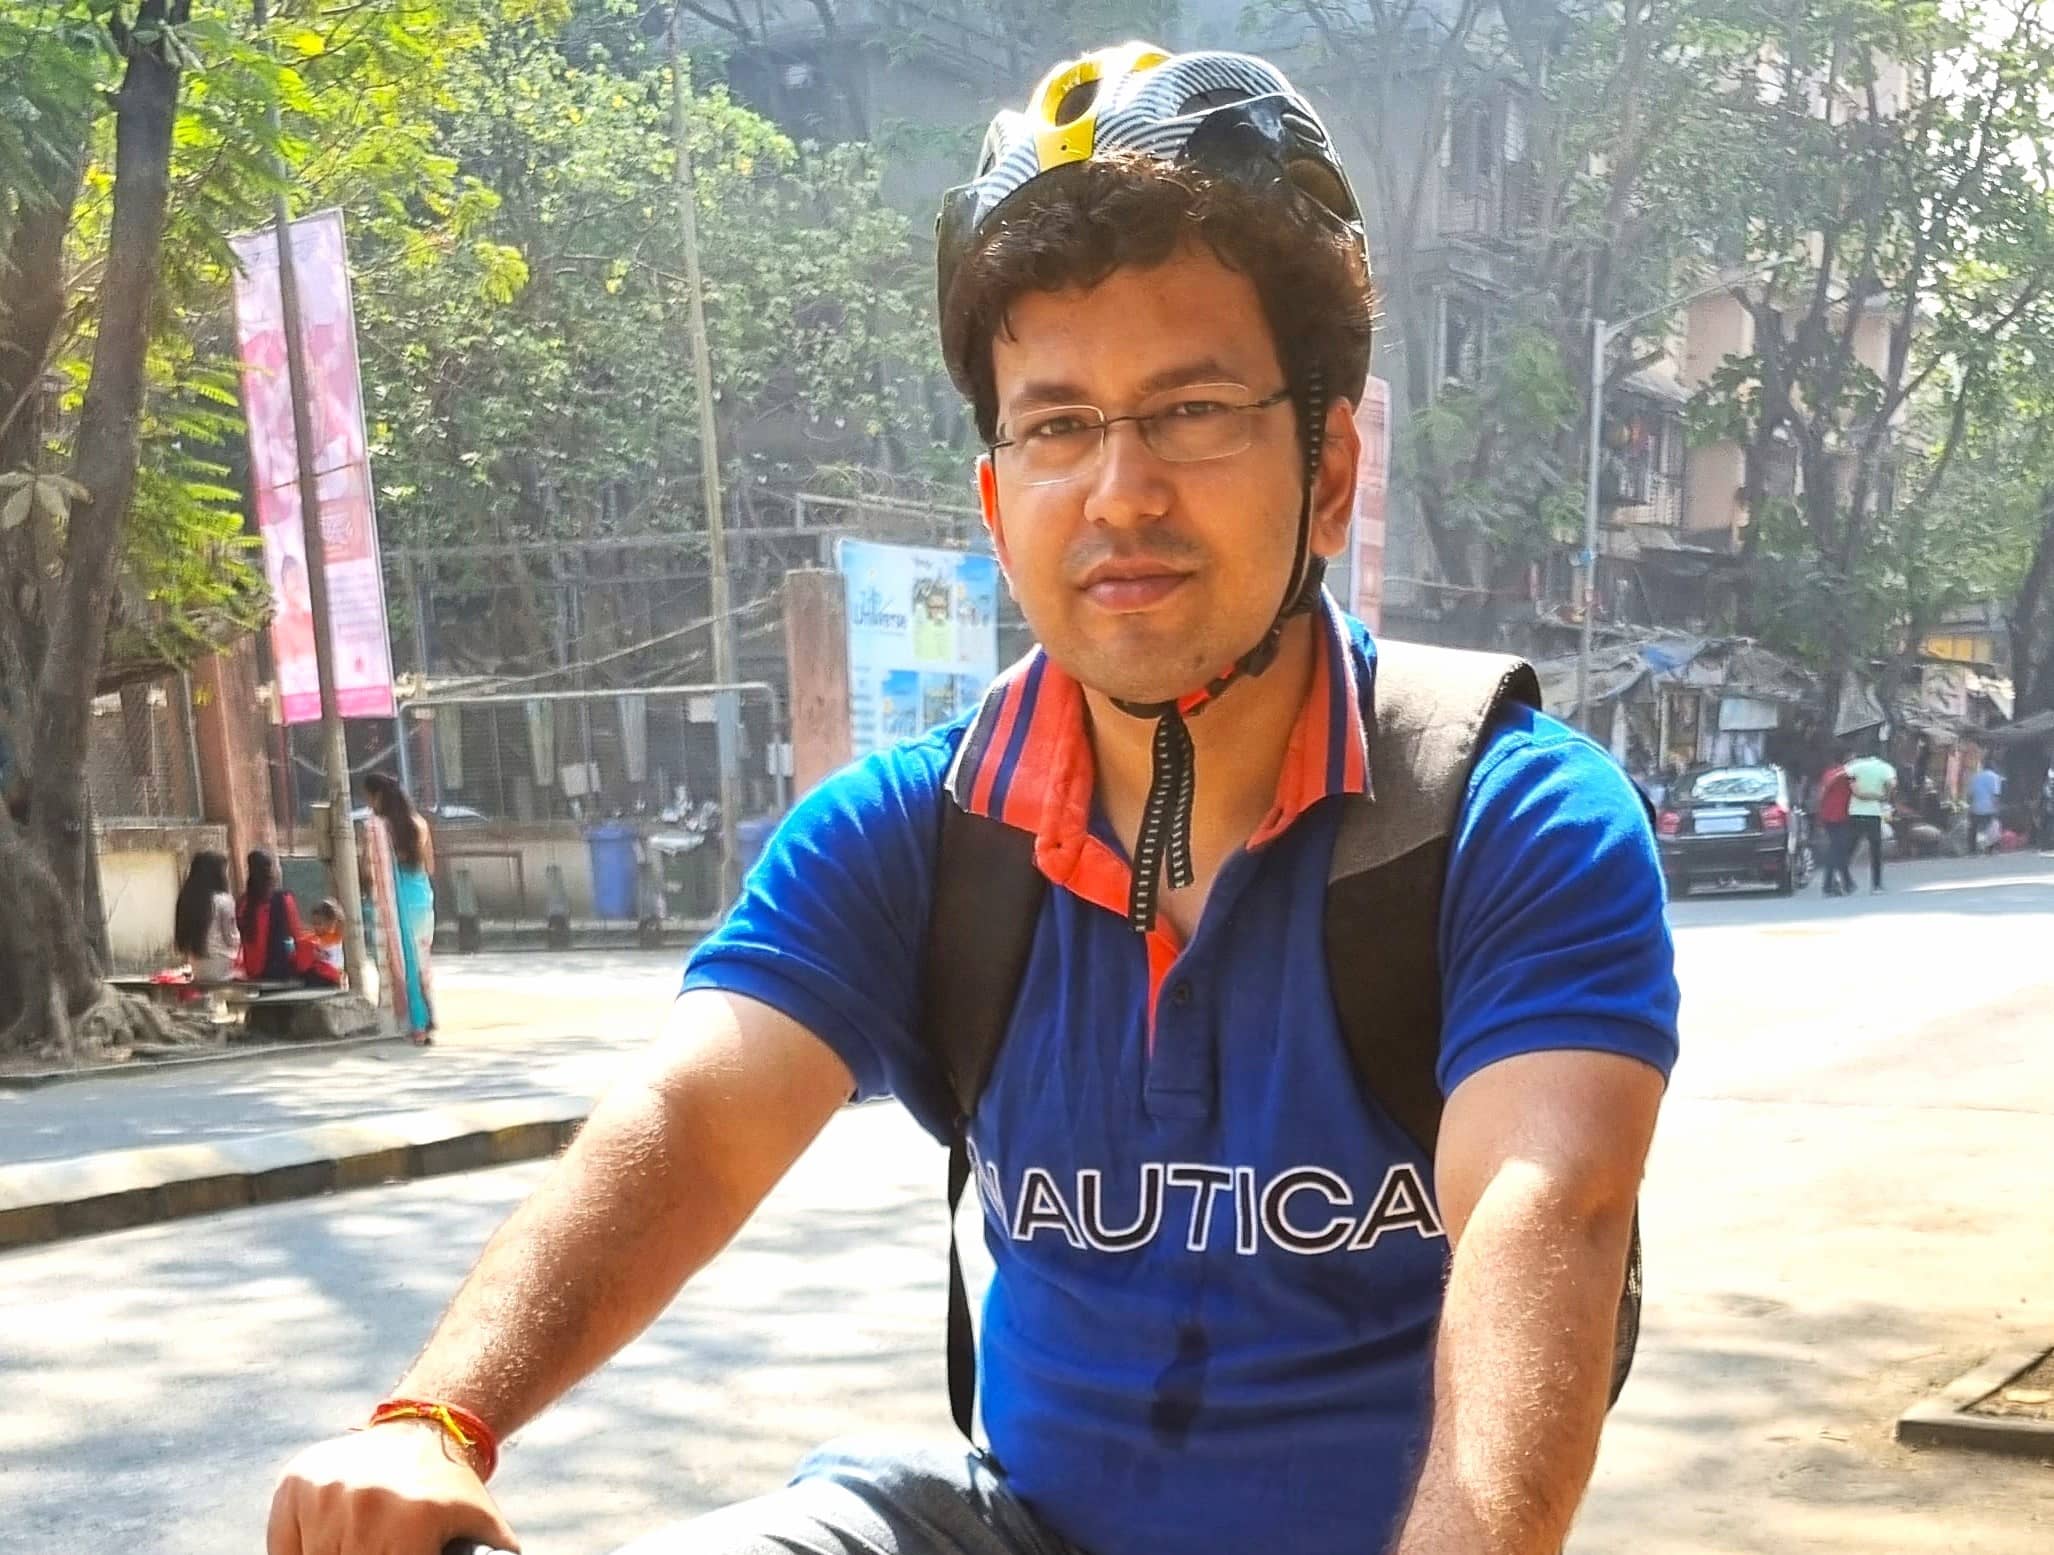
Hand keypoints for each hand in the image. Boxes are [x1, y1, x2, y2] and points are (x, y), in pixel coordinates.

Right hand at [266, 1419, 520, 1554]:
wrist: (420, 1429)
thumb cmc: (448, 1490)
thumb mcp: (479, 1521)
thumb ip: (491, 1548)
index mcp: (413, 1522)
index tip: (397, 1554)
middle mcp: (366, 1505)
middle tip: (375, 1546)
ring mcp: (326, 1494)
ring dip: (330, 1554)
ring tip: (357, 1541)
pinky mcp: (294, 1484)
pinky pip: (282, 1548)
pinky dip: (297, 1551)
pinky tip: (325, 1541)